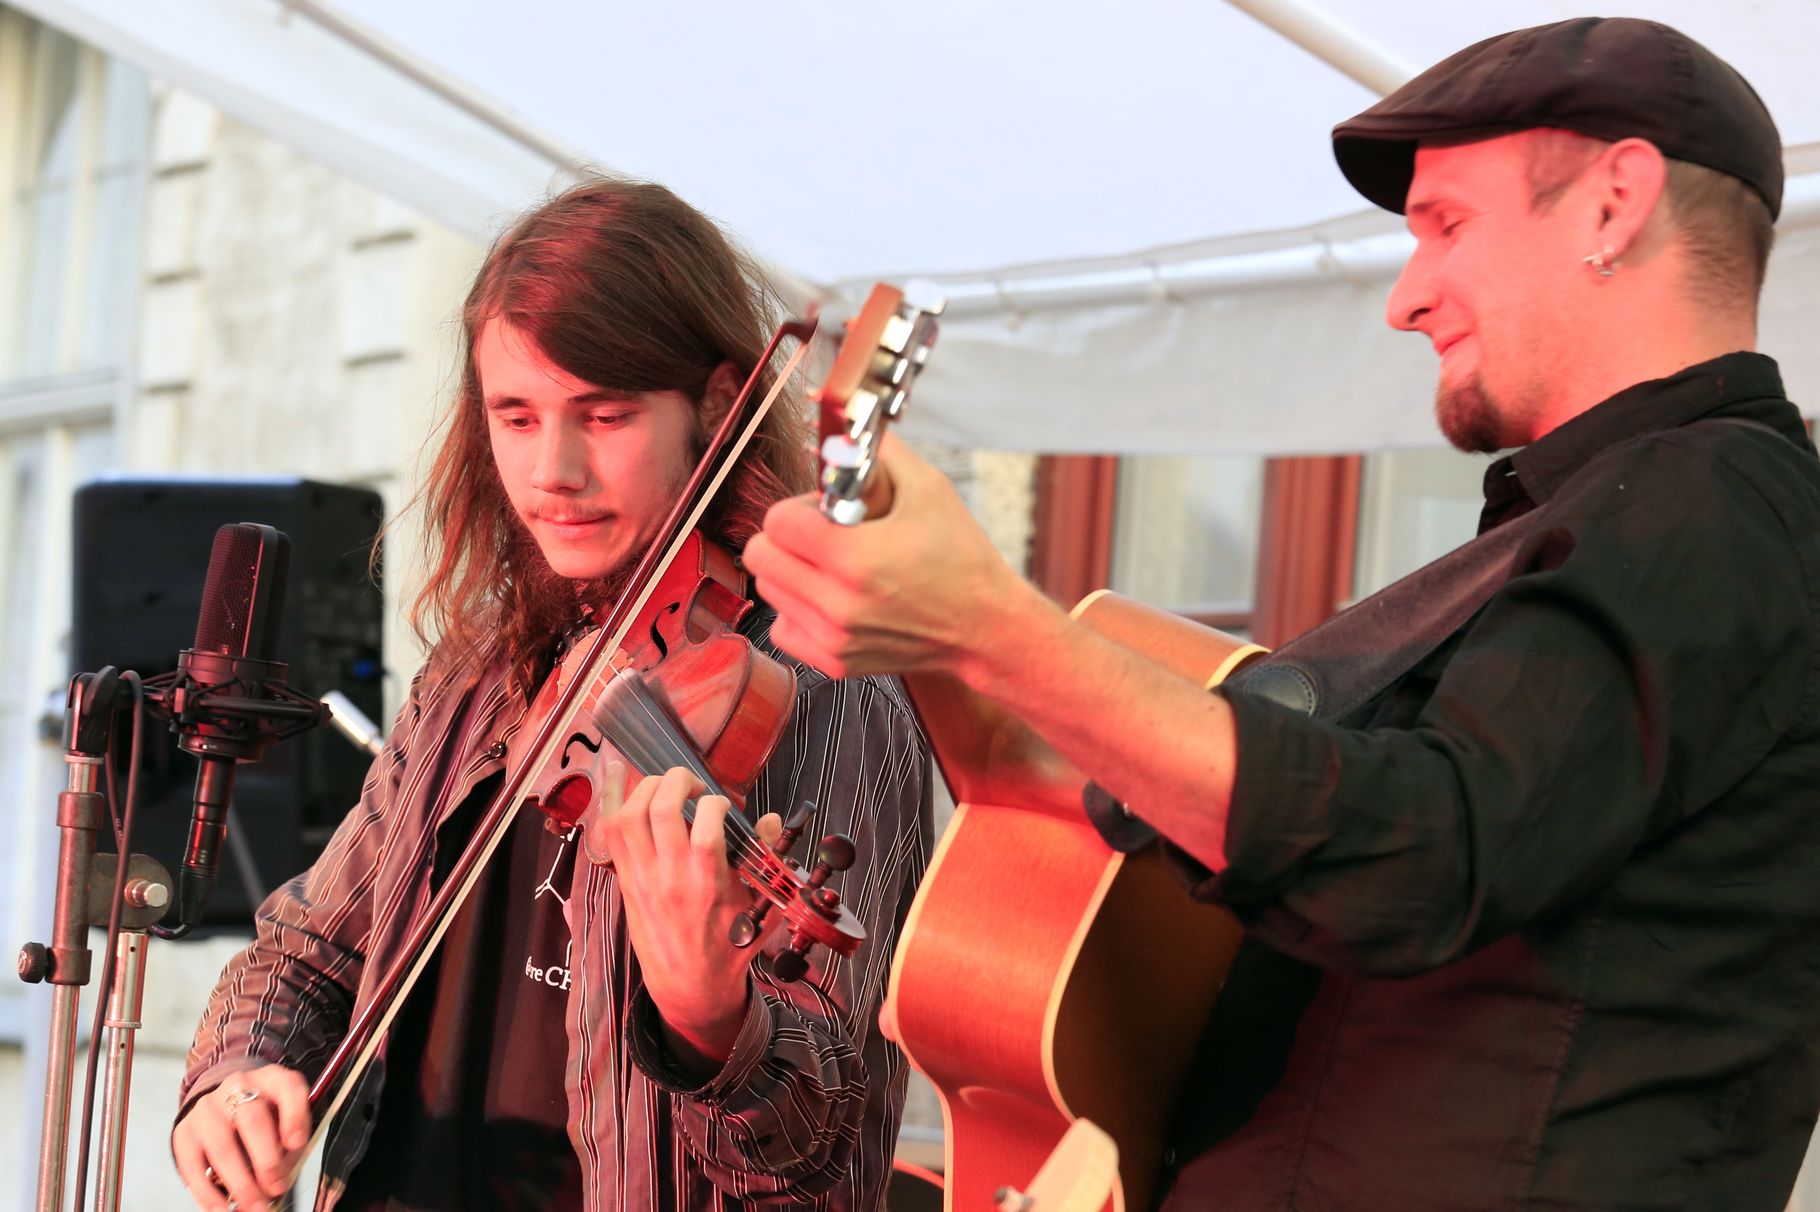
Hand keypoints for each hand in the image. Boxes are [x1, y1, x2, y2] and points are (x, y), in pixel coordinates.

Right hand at [172, 1065, 310, 1211]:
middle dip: (267, 1161)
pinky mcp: (184, 1131)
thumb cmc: (263, 1115)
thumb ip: (290, 1142)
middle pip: (253, 1120)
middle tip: (276, 1188)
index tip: (296, 1144)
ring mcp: (207, 1108)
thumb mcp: (285, 1117)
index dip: (294, 1116)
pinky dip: (208, 1193)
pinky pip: (193, 1166)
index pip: (288, 1087)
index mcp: (272, 1079)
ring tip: (254, 1206)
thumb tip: (280, 1180)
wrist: (224, 1101)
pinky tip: (222, 1209)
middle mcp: (238, 1087)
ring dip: (240, 1184)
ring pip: (223, 1146)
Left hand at [583, 763, 776, 1074]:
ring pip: (629, 816)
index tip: (724, 806)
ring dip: (646, 788)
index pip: (706, 829)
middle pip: (660, 810)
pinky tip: (632, 791)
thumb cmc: (729, 946)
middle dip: (678, 780)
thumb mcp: (762, 908)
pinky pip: (611, 835)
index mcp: (707, 886)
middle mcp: (670, 878)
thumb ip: (767, 860)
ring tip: (666, 787)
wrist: (690, 986)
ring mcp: (643, 879)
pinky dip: (618, 805)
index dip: (716, 803)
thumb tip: (772, 819)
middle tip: (693, 785)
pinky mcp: (626, 881)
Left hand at [744, 432, 1031, 683]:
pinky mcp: (834, 662)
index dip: (798, 508)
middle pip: (761, 556)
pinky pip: (782, 628)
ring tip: (831, 566)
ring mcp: (833, 637)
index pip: (777, 521)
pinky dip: (798, 610)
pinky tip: (831, 598)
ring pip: (768, 590)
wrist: (985, 627)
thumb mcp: (929, 489)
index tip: (823, 511)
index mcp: (855, 557)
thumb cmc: (962, 559)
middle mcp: (838, 602)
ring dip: (790, 571)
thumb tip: (845, 422)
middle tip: (820, 535)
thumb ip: (879, 452)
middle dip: (785, 536)